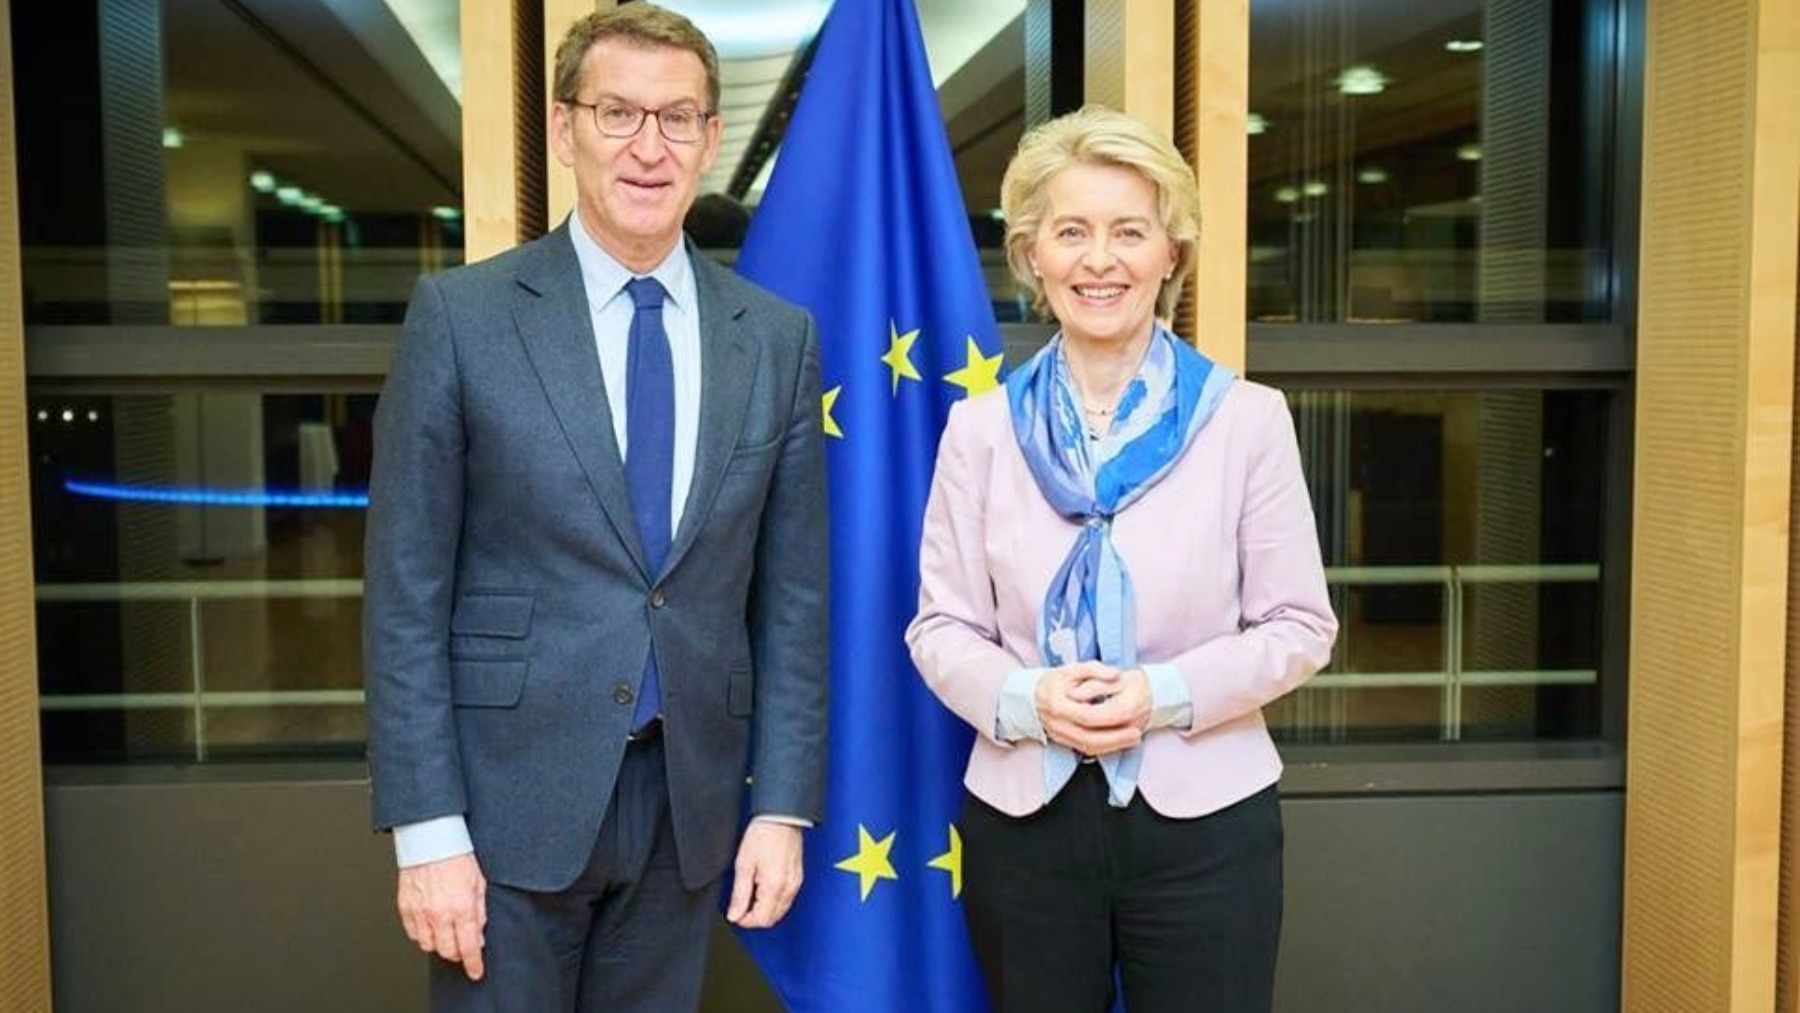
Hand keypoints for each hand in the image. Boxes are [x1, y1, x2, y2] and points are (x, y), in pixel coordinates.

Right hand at [397, 852, 487, 980]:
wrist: (430, 839)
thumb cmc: (456, 855)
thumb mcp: (479, 883)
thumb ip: (480, 911)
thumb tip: (478, 934)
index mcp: (462, 907)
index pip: (468, 947)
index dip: (473, 964)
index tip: (476, 971)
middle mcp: (440, 913)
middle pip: (447, 951)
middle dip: (457, 953)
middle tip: (462, 945)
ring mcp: (420, 911)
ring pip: (428, 945)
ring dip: (439, 943)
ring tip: (446, 931)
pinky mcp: (405, 907)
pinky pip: (413, 933)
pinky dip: (422, 933)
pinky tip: (430, 924)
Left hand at [726, 821, 803, 928]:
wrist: (781, 818)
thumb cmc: (763, 835)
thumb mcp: (744, 865)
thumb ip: (739, 894)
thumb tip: (734, 915)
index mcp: (774, 887)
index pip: (761, 919)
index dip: (745, 921)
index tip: (735, 914)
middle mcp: (788, 889)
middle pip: (772, 919)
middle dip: (754, 918)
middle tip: (740, 906)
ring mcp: (795, 884)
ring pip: (780, 911)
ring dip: (765, 911)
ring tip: (751, 896)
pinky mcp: (798, 878)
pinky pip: (786, 900)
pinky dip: (774, 902)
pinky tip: (763, 891)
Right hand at [1036, 662, 1152, 755]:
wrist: (1030, 696)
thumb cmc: (1054, 681)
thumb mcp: (1072, 669)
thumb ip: (1095, 669)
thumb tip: (1116, 674)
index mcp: (1059, 705)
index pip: (1087, 717)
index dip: (1111, 721)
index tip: (1132, 722)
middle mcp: (1058, 725)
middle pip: (1090, 739)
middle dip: (1116, 740)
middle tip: (1137, 735)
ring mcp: (1059, 736)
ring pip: (1088, 748)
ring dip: (1112, 747)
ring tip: (1132, 740)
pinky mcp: (1062, 742)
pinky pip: (1084, 750)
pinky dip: (1103, 748)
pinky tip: (1118, 743)